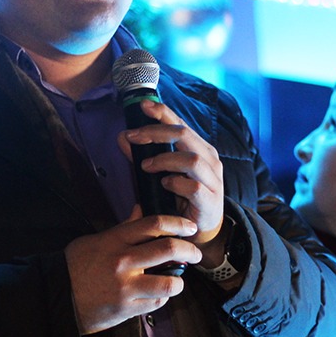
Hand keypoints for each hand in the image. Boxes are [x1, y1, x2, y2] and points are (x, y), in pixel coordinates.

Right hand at [65, 207, 200, 333]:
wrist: (56, 297)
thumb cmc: (74, 266)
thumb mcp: (95, 240)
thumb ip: (122, 228)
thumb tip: (140, 211)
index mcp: (115, 240)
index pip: (153, 224)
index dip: (178, 223)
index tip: (189, 226)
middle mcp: (123, 261)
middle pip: (169, 249)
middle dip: (190, 250)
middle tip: (195, 253)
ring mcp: (126, 287)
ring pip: (170, 282)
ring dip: (178, 280)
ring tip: (176, 279)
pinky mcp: (127, 309)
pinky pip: (157, 302)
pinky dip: (161, 298)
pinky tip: (156, 294)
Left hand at [119, 99, 225, 248]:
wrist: (201, 230)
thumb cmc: (181, 197)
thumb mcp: (160, 173)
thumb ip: (143, 154)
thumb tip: (122, 137)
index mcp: (199, 148)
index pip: (181, 123)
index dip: (163, 112)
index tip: (143, 106)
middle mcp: (209, 160)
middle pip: (184, 135)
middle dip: (156, 132)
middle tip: (133, 136)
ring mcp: (213, 180)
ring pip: (191, 159)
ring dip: (164, 159)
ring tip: (145, 165)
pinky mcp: (210, 200)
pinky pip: (193, 187)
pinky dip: (175, 183)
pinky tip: (164, 184)